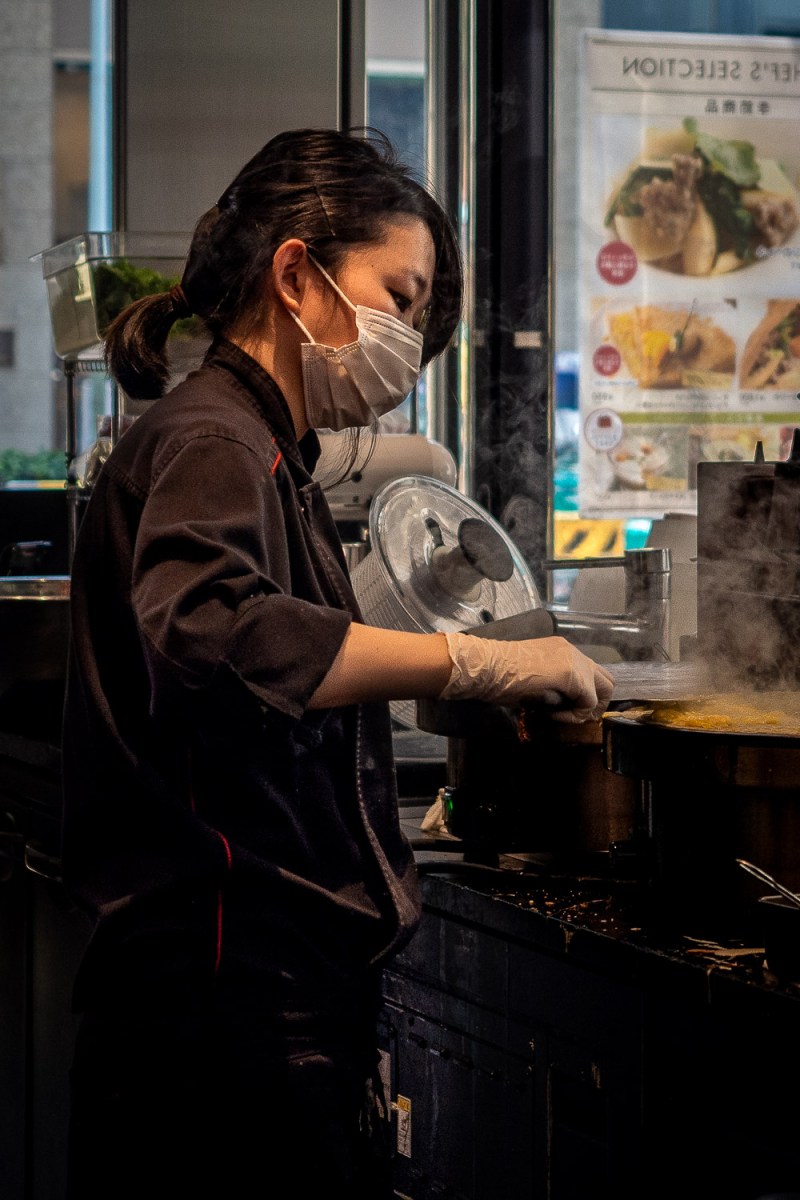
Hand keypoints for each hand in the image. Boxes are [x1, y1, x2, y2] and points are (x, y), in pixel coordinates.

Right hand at [439, 633, 614, 722]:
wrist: (487, 667)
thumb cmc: (497, 674)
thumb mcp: (531, 676)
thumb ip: (550, 684)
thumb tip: (557, 704)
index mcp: (562, 650)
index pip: (589, 672)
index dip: (585, 695)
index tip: (567, 710)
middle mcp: (572, 651)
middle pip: (605, 679)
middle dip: (597, 703)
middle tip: (577, 717)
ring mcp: (574, 661)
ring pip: (604, 689)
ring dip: (587, 708)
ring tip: (564, 717)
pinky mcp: (572, 675)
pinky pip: (589, 701)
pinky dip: (576, 714)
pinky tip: (554, 715)